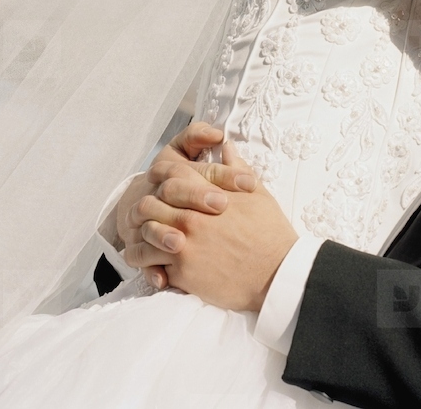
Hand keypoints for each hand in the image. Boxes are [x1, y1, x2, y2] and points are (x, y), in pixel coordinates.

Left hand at [123, 145, 297, 311]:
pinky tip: (151, 263)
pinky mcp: (183, 274)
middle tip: (145, 212)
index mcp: (206, 194)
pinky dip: (149, 264)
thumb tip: (226, 146)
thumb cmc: (270, 232)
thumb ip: (235, 168)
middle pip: (150, 204)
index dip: (161, 176)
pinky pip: (153, 265)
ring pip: (145, 234)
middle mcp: (189, 218)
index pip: (170, 175)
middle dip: (145, 206)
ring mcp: (183, 246)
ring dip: (142, 234)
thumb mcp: (256, 193)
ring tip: (144, 237)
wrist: (277, 274)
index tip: (159, 183)